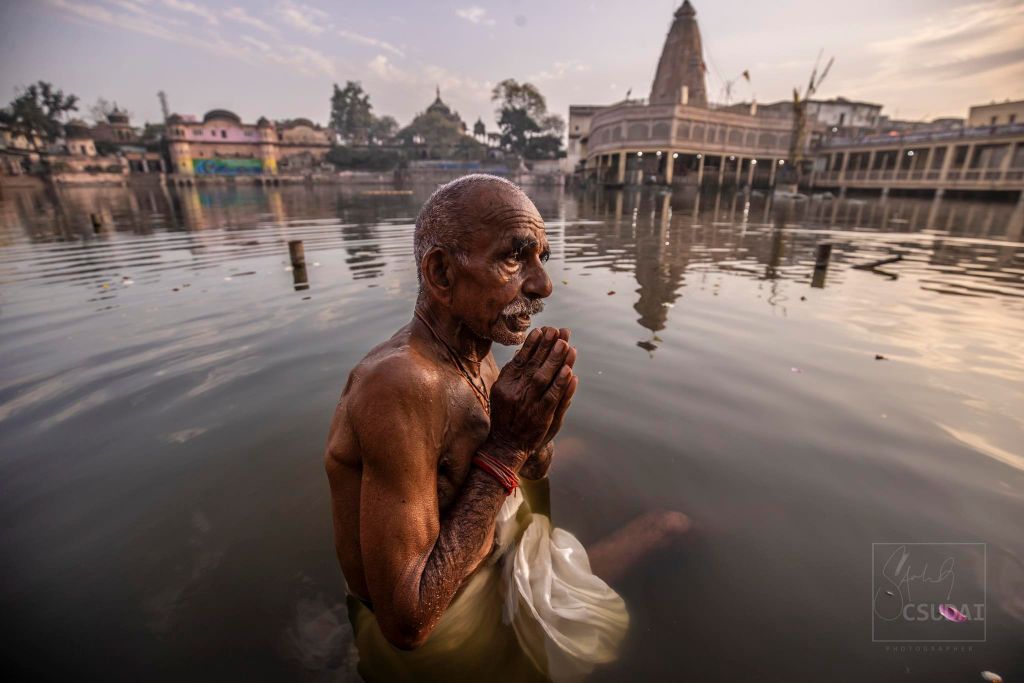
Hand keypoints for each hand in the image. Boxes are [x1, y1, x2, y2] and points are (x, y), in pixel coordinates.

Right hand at [487, 326, 575, 468]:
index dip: (533, 344)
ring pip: (544, 378)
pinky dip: (561, 384)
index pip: (521, 359)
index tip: (542, 330)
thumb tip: (524, 353)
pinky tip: (569, 371)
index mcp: (505, 383)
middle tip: (559, 331)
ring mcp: (528, 404)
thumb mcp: (501, 393)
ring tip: (566, 344)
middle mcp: (515, 392)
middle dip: (547, 347)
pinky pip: (553, 397)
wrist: (505, 446)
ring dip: (556, 361)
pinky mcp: (541, 417)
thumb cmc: (505, 417)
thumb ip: (512, 374)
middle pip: (534, 365)